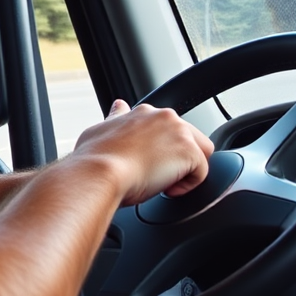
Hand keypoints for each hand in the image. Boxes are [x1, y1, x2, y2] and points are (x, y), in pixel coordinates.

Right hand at [68, 100, 213, 206]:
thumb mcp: (100, 129)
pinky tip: (165, 189)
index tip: (148, 161)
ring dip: (186, 169)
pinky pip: (201, 173)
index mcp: (143, 113)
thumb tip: (117, 106)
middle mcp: (164, 116)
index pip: (165, 126)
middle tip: (154, 175)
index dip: (160, 147)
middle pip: (188, 138)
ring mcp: (180, 132)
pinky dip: (187, 186)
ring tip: (162, 182)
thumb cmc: (93, 159)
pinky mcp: (190, 153)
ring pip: (200, 153)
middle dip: (176, 158)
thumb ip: (114, 118)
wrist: (98, 173)